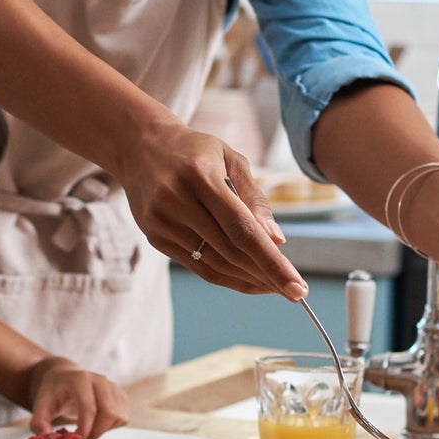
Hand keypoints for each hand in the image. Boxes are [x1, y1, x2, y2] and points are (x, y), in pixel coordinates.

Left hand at [28, 360, 129, 438]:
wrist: (64, 378)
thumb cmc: (53, 393)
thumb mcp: (40, 406)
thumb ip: (39, 423)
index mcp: (79, 379)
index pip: (89, 408)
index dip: (85, 429)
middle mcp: (99, 379)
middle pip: (108, 413)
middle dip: (96, 432)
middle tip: (81, 438)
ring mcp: (112, 386)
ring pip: (118, 417)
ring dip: (104, 430)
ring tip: (87, 428)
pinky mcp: (121, 394)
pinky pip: (123, 418)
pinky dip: (112, 427)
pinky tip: (97, 423)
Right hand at [119, 117, 300, 298]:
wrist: (140, 146)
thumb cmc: (194, 151)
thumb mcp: (230, 160)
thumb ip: (254, 198)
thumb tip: (277, 240)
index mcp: (201, 176)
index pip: (242, 229)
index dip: (272, 262)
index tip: (297, 287)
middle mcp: (177, 200)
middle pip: (229, 251)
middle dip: (266, 276)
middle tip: (294, 291)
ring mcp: (162, 222)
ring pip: (213, 263)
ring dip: (248, 280)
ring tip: (274, 287)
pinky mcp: (155, 237)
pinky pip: (196, 265)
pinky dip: (225, 276)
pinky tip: (248, 279)